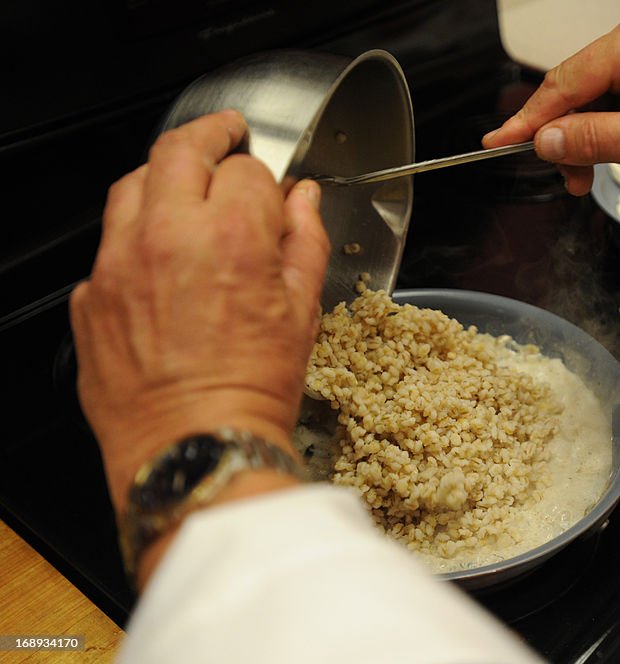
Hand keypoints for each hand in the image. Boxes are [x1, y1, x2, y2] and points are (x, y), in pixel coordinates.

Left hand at [70, 110, 329, 512]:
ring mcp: (118, 263)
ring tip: (184, 188)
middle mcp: (166, 235)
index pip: (248, 170)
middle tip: (226, 135)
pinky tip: (159, 262)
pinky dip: (136, 237)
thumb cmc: (252, 390)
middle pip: (180, 149)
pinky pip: (110, 243)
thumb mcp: (302, 311)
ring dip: (163, 176)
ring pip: (133, 184)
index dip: (267, 180)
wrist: (194, 447)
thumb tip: (304, 201)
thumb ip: (305, 241)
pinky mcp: (90, 296)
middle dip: (210, 135)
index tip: (273, 196)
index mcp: (230, 235)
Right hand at [484, 9, 619, 193]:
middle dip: (567, 138)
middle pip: (577, 91)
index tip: (498, 142)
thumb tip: (546, 139)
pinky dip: (616, 131)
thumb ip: (594, 139)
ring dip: (593, 140)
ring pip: (599, 100)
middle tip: (568, 180)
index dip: (528, 121)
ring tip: (599, 175)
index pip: (562, 85)